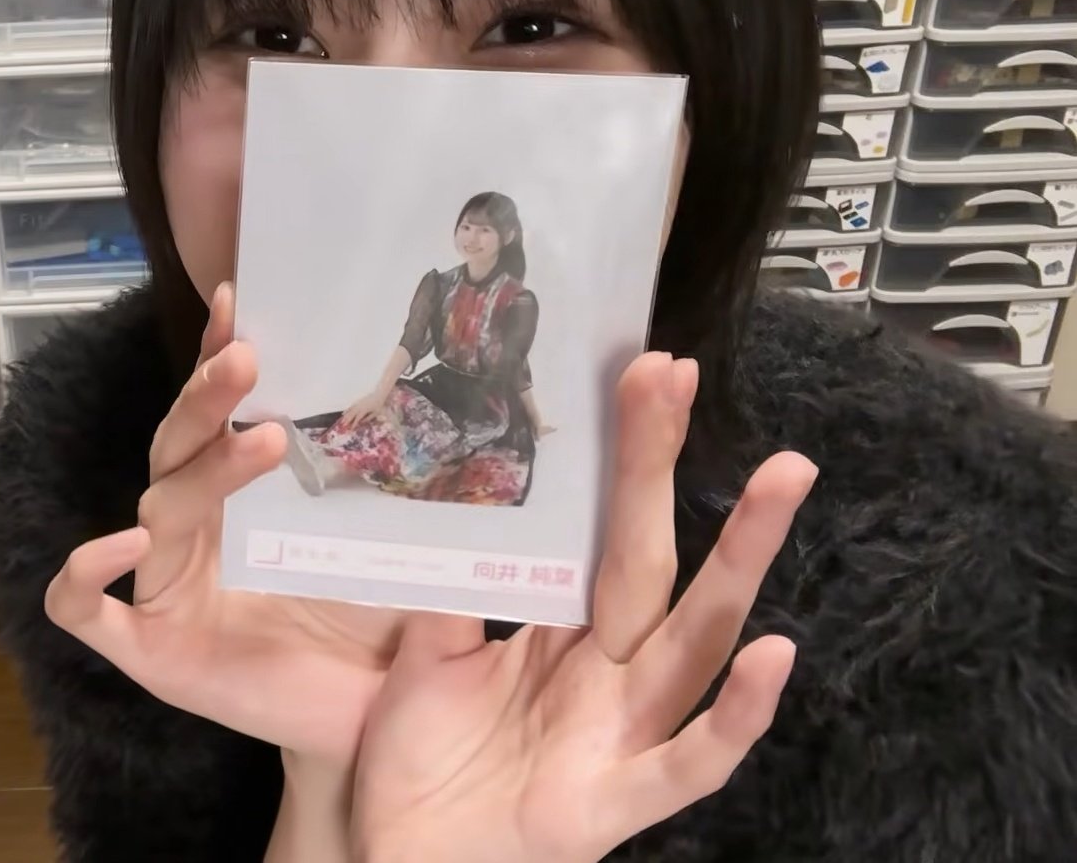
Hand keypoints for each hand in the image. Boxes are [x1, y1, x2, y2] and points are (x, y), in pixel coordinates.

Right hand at [44, 282, 405, 762]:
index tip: (236, 301)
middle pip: (176, 448)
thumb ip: (402, 484)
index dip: (212, 357)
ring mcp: (162, 590)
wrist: (371, 727)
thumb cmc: (376, 633)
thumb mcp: (395, 544)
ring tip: (267, 437)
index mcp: (236, 504)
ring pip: (155, 505)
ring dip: (203, 464)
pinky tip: (128, 539)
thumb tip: (451, 403)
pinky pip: (83, 608)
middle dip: (205, 398)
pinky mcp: (147, 649)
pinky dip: (86, 570)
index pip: (213, 416)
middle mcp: (190, 536)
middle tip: (248, 358)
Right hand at [338, 389, 388, 429]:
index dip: (354, 424)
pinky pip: (351, 406)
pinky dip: (347, 410)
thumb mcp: (375, 413)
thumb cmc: (379, 404)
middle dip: (347, 420)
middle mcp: (360, 407)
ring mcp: (358, 404)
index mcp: (364, 410)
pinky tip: (343, 413)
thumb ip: (368, 418)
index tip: (351, 429)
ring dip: (346, 416)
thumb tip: (362, 422)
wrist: (379, 394)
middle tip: (343, 426)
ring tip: (342, 421)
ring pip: (350, 410)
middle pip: (352, 414)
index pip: (358, 418)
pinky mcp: (358, 401)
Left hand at [349, 354, 813, 862]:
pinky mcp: (618, 801)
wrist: (403, 861)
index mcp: (564, 634)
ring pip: (695, 639)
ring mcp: (621, 736)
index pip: (604, 528)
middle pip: (651, 559)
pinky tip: (776, 654)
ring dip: (741, 561)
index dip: (626, 456)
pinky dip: (739, 714)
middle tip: (686, 376)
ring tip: (780, 478)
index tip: (644, 371)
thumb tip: (452, 485)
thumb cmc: (421, 763)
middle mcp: (607, 675)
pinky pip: (692, 758)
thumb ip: (451, 587)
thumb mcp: (425, 659)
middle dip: (668, 470)